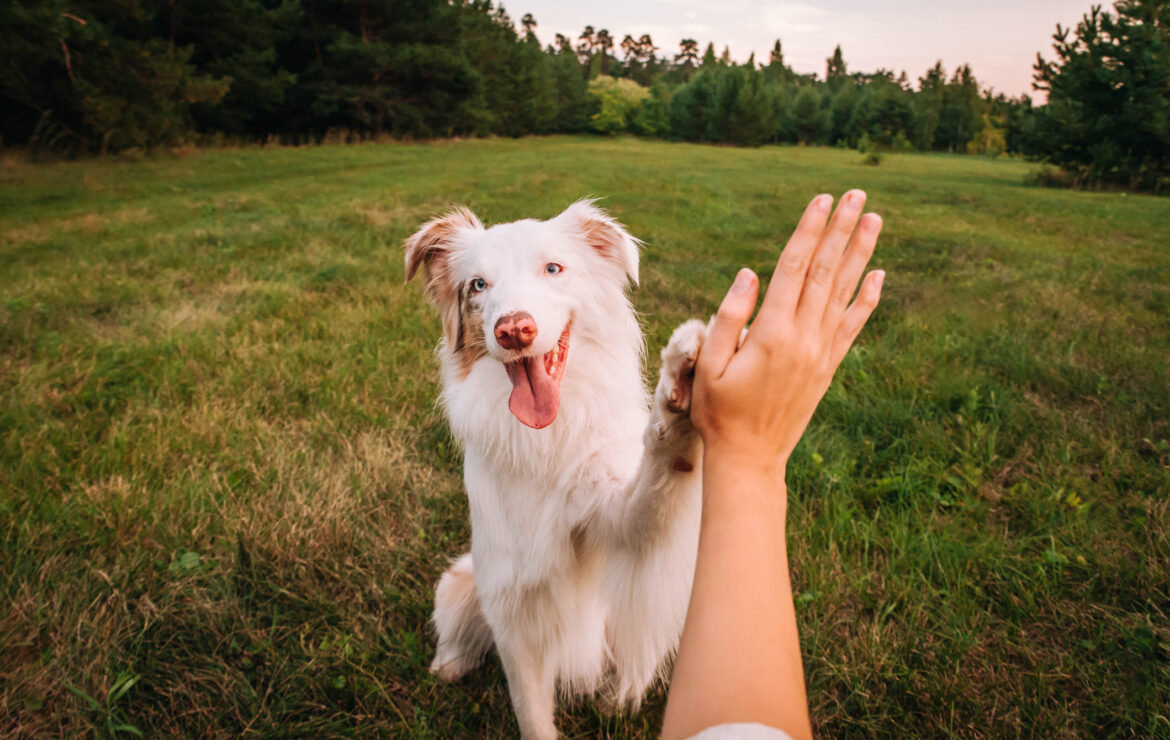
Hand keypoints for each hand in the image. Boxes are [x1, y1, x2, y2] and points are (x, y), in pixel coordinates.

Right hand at [691, 190, 883, 471]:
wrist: (750, 458)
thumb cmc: (718, 411)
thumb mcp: (709, 364)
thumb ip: (728, 317)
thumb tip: (750, 274)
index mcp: (771, 333)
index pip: (794, 268)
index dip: (809, 231)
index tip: (822, 200)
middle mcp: (803, 338)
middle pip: (825, 272)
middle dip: (841, 230)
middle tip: (857, 195)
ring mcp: (820, 352)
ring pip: (844, 292)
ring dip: (860, 254)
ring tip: (874, 219)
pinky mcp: (828, 367)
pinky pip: (852, 325)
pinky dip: (867, 299)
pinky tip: (878, 275)